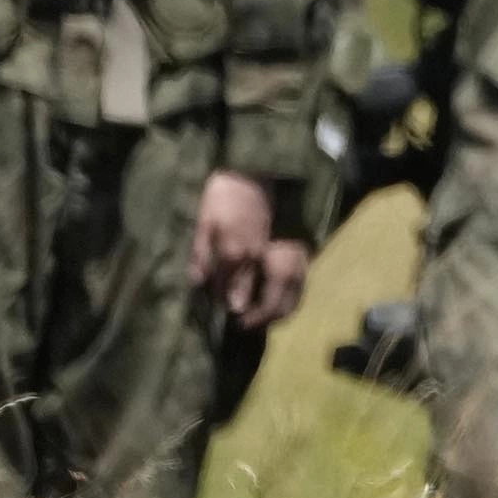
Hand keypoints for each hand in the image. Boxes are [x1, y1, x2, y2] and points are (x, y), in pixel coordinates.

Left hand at [188, 172, 307, 326]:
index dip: (229, 305)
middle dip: (259, 317)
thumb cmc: (224, 196)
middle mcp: (265, 258)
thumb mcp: (203, 223)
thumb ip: (201, 255)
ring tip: (263, 319)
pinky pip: (300, 284)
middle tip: (243, 324)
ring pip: (291, 295)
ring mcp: (287, 254)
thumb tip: (197, 282)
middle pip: (270, 300)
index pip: (233, 290)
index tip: (226, 315)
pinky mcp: (298, 250)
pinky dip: (292, 299)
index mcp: (237, 251)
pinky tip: (280, 302)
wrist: (253, 172)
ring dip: (279, 313)